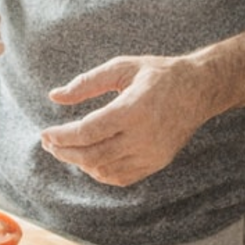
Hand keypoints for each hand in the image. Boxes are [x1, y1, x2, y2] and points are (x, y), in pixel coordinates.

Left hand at [38, 56, 221, 186]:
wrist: (199, 89)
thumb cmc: (157, 74)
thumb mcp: (122, 67)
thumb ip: (86, 82)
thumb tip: (54, 96)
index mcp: (133, 109)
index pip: (88, 132)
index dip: (62, 136)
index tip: (45, 133)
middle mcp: (143, 136)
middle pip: (92, 156)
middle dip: (64, 152)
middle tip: (49, 143)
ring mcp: (151, 154)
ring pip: (104, 170)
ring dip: (79, 163)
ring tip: (66, 149)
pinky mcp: (156, 163)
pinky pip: (120, 177)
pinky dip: (99, 172)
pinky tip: (89, 159)